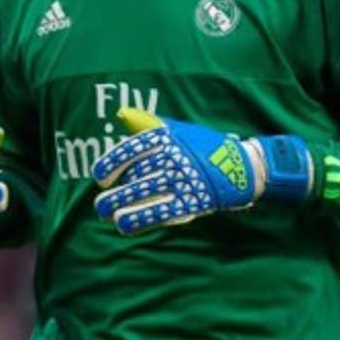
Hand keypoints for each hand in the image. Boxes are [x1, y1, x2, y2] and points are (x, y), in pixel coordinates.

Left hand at [91, 109, 311, 235]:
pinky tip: (125, 225)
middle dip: (114, 193)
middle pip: (135, 175)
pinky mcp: (192, 200)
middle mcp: (173, 156)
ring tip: (107, 215)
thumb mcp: (176, 130)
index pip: (132, 149)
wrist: (239, 167)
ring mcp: (183, 179)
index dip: (112, 164)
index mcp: (167, 137)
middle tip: (100, 204)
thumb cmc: (199, 147)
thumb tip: (121, 114)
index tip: (100, 178)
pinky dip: (141, 219)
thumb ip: (146, 124)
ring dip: (122, 207)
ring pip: (145, 194)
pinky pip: (161, 211)